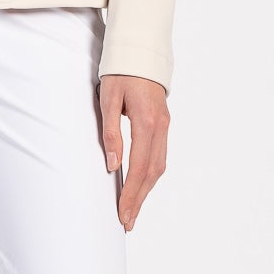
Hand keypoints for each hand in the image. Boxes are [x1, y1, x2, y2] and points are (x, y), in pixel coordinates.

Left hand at [96, 74, 168, 231]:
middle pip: (152, 173)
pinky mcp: (163, 125)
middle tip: (127, 222)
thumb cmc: (120, 73)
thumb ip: (110, 132)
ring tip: (132, 210)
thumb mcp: (108, 99)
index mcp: (146, 122)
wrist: (141, 52)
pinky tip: (140, 186)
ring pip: (159, 166)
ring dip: (146, 190)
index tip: (123, 214)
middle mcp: (160, 127)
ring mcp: (165, 126)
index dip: (131, 194)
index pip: (139, 167)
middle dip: (139, 200)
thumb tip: (112, 166)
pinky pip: (159, 156)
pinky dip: (150, 175)